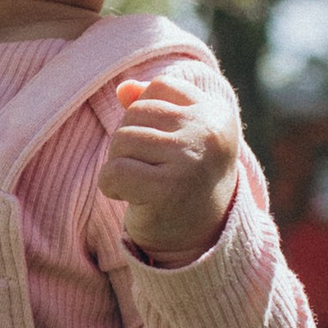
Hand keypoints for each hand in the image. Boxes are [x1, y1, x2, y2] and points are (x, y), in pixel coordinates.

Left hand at [98, 70, 240, 265]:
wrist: (200, 240)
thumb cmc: (185, 181)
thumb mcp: (180, 137)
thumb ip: (155, 105)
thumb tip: (123, 88)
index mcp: (217, 115)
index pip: (160, 88)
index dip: (146, 115)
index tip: (162, 147)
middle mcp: (208, 133)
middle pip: (136, 113)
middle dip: (129, 142)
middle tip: (148, 171)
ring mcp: (190, 160)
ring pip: (122, 140)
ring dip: (120, 164)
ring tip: (142, 184)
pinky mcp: (167, 190)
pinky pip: (114, 172)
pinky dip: (110, 185)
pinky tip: (127, 197)